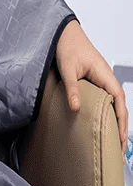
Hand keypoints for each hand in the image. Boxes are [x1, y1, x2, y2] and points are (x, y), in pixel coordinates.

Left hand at [56, 19, 127, 160]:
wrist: (63, 33)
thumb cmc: (67, 46)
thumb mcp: (67, 68)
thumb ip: (72, 88)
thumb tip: (77, 108)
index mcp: (105, 75)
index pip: (119, 101)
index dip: (122, 122)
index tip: (121, 140)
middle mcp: (106, 79)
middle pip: (120, 108)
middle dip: (121, 130)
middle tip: (118, 152)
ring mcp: (101, 81)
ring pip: (114, 106)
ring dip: (115, 124)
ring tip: (113, 145)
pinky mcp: (94, 82)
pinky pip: (105, 101)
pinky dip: (107, 115)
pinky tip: (103, 127)